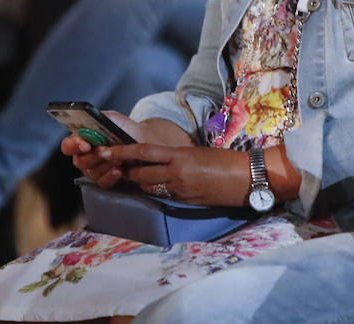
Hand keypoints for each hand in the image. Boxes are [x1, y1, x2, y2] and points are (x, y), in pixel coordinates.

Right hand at [61, 112, 193, 186]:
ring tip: (119, 158)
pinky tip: (119, 170)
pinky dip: (111, 176)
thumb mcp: (112, 118)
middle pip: (80, 161)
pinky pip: (102, 182)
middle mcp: (84, 157)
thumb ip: (98, 117)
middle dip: (94, 156)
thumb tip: (88, 120)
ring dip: (106, 165)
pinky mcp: (105, 180)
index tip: (85, 143)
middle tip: (104, 149)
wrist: (143, 142)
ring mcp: (93, 170)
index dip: (74, 145)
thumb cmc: (125, 129)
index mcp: (81, 140)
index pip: (68, 146)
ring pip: (92, 172)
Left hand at [96, 144, 251, 206]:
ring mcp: (181, 190)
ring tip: (137, 175)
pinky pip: (165, 195)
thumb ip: (180, 157)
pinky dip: (158, 189)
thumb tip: (165, 161)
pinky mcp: (187, 201)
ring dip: (142, 181)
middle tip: (116, 166)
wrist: (249, 177)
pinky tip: (159, 185)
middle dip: (127, 171)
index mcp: (180, 156)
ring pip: (150, 186)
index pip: (143, 153)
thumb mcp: (200, 152)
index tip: (103, 151)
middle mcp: (177, 174)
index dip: (121, 153)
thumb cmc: (229, 159)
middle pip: (141, 174)